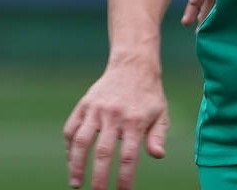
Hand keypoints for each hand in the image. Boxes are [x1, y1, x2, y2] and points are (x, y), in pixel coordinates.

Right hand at [63, 63, 168, 189]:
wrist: (133, 66)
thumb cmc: (149, 96)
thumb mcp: (161, 113)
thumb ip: (158, 136)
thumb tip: (158, 156)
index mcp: (135, 121)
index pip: (128, 156)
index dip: (124, 178)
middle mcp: (114, 116)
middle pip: (102, 153)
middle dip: (98, 178)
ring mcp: (96, 110)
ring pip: (81, 142)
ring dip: (75, 165)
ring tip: (76, 184)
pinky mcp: (84, 105)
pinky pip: (71, 129)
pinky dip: (69, 147)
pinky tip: (71, 160)